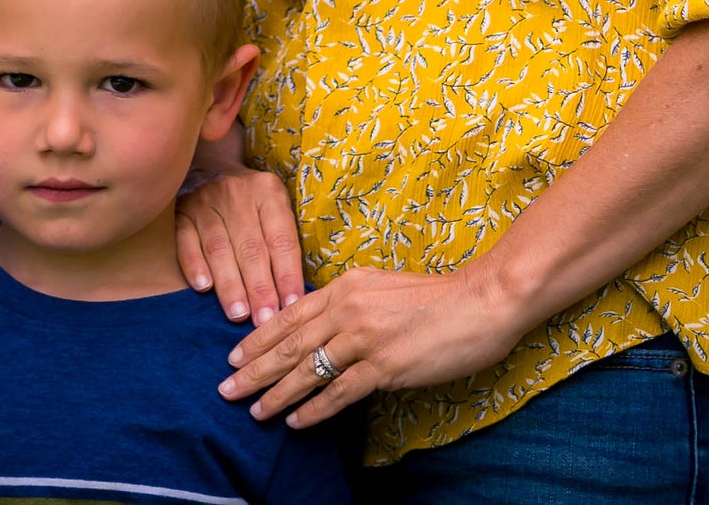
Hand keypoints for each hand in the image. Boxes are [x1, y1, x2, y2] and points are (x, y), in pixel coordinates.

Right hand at [176, 163, 304, 323]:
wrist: (209, 164)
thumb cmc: (250, 200)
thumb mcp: (273, 206)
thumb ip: (282, 242)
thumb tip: (294, 297)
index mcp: (268, 192)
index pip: (281, 239)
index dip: (287, 275)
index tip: (291, 307)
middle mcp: (237, 193)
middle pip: (251, 247)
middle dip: (259, 288)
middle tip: (265, 321)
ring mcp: (205, 200)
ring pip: (219, 247)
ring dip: (230, 284)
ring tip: (238, 314)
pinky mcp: (179, 210)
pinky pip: (186, 240)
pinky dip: (194, 265)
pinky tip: (203, 287)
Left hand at [221, 262, 530, 429]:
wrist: (481, 301)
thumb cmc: (437, 298)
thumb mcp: (382, 287)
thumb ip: (351, 303)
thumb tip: (324, 324)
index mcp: (346, 286)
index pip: (291, 315)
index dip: (259, 338)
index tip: (234, 356)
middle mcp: (348, 308)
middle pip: (290, 344)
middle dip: (254, 369)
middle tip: (226, 389)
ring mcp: (365, 337)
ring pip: (308, 370)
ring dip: (277, 394)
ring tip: (254, 410)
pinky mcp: (385, 365)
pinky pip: (339, 392)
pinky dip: (314, 409)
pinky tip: (296, 422)